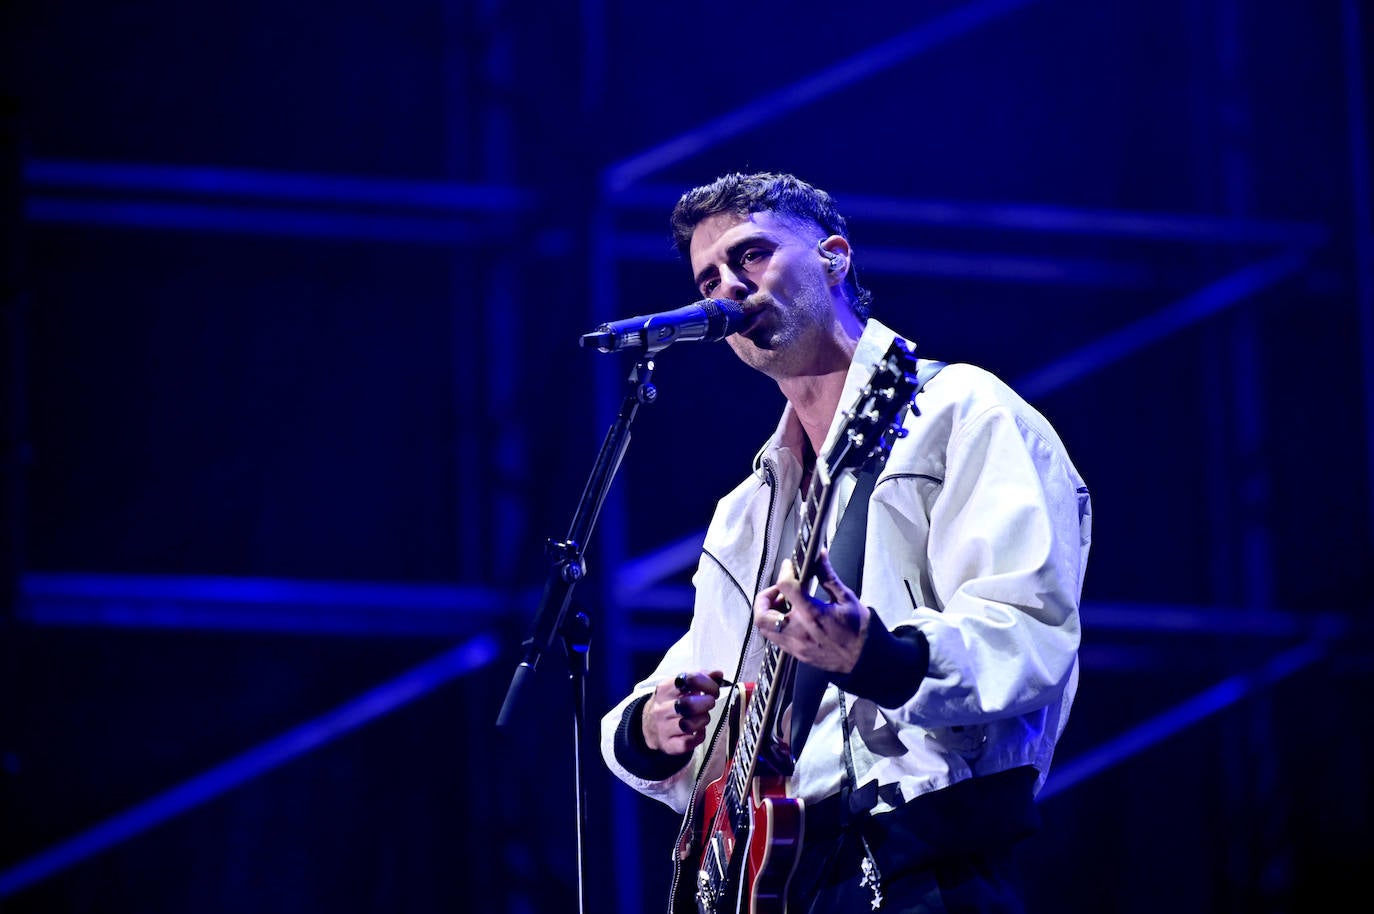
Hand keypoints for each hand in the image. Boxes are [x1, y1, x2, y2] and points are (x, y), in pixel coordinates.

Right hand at [642, 669, 724, 754]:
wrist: (648, 726)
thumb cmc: (671, 702)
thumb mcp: (681, 687)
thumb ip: (701, 678)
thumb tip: (719, 673)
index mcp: (665, 689)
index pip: (690, 680)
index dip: (708, 684)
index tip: (714, 690)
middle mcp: (661, 708)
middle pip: (689, 704)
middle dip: (706, 703)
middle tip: (710, 703)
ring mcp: (662, 728)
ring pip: (689, 725)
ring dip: (703, 720)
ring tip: (703, 718)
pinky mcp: (668, 745)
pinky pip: (688, 743)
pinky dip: (699, 736)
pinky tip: (698, 731)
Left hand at [754, 550, 869, 673]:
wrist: (864, 660)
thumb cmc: (859, 629)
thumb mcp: (846, 599)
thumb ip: (828, 577)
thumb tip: (820, 555)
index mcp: (813, 614)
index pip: (786, 587)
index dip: (784, 572)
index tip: (790, 567)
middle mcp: (799, 631)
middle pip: (762, 616)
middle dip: (764, 598)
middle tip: (779, 591)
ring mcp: (795, 645)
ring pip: (764, 629)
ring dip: (768, 613)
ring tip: (784, 604)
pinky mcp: (796, 654)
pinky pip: (775, 638)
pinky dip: (775, 625)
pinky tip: (790, 617)